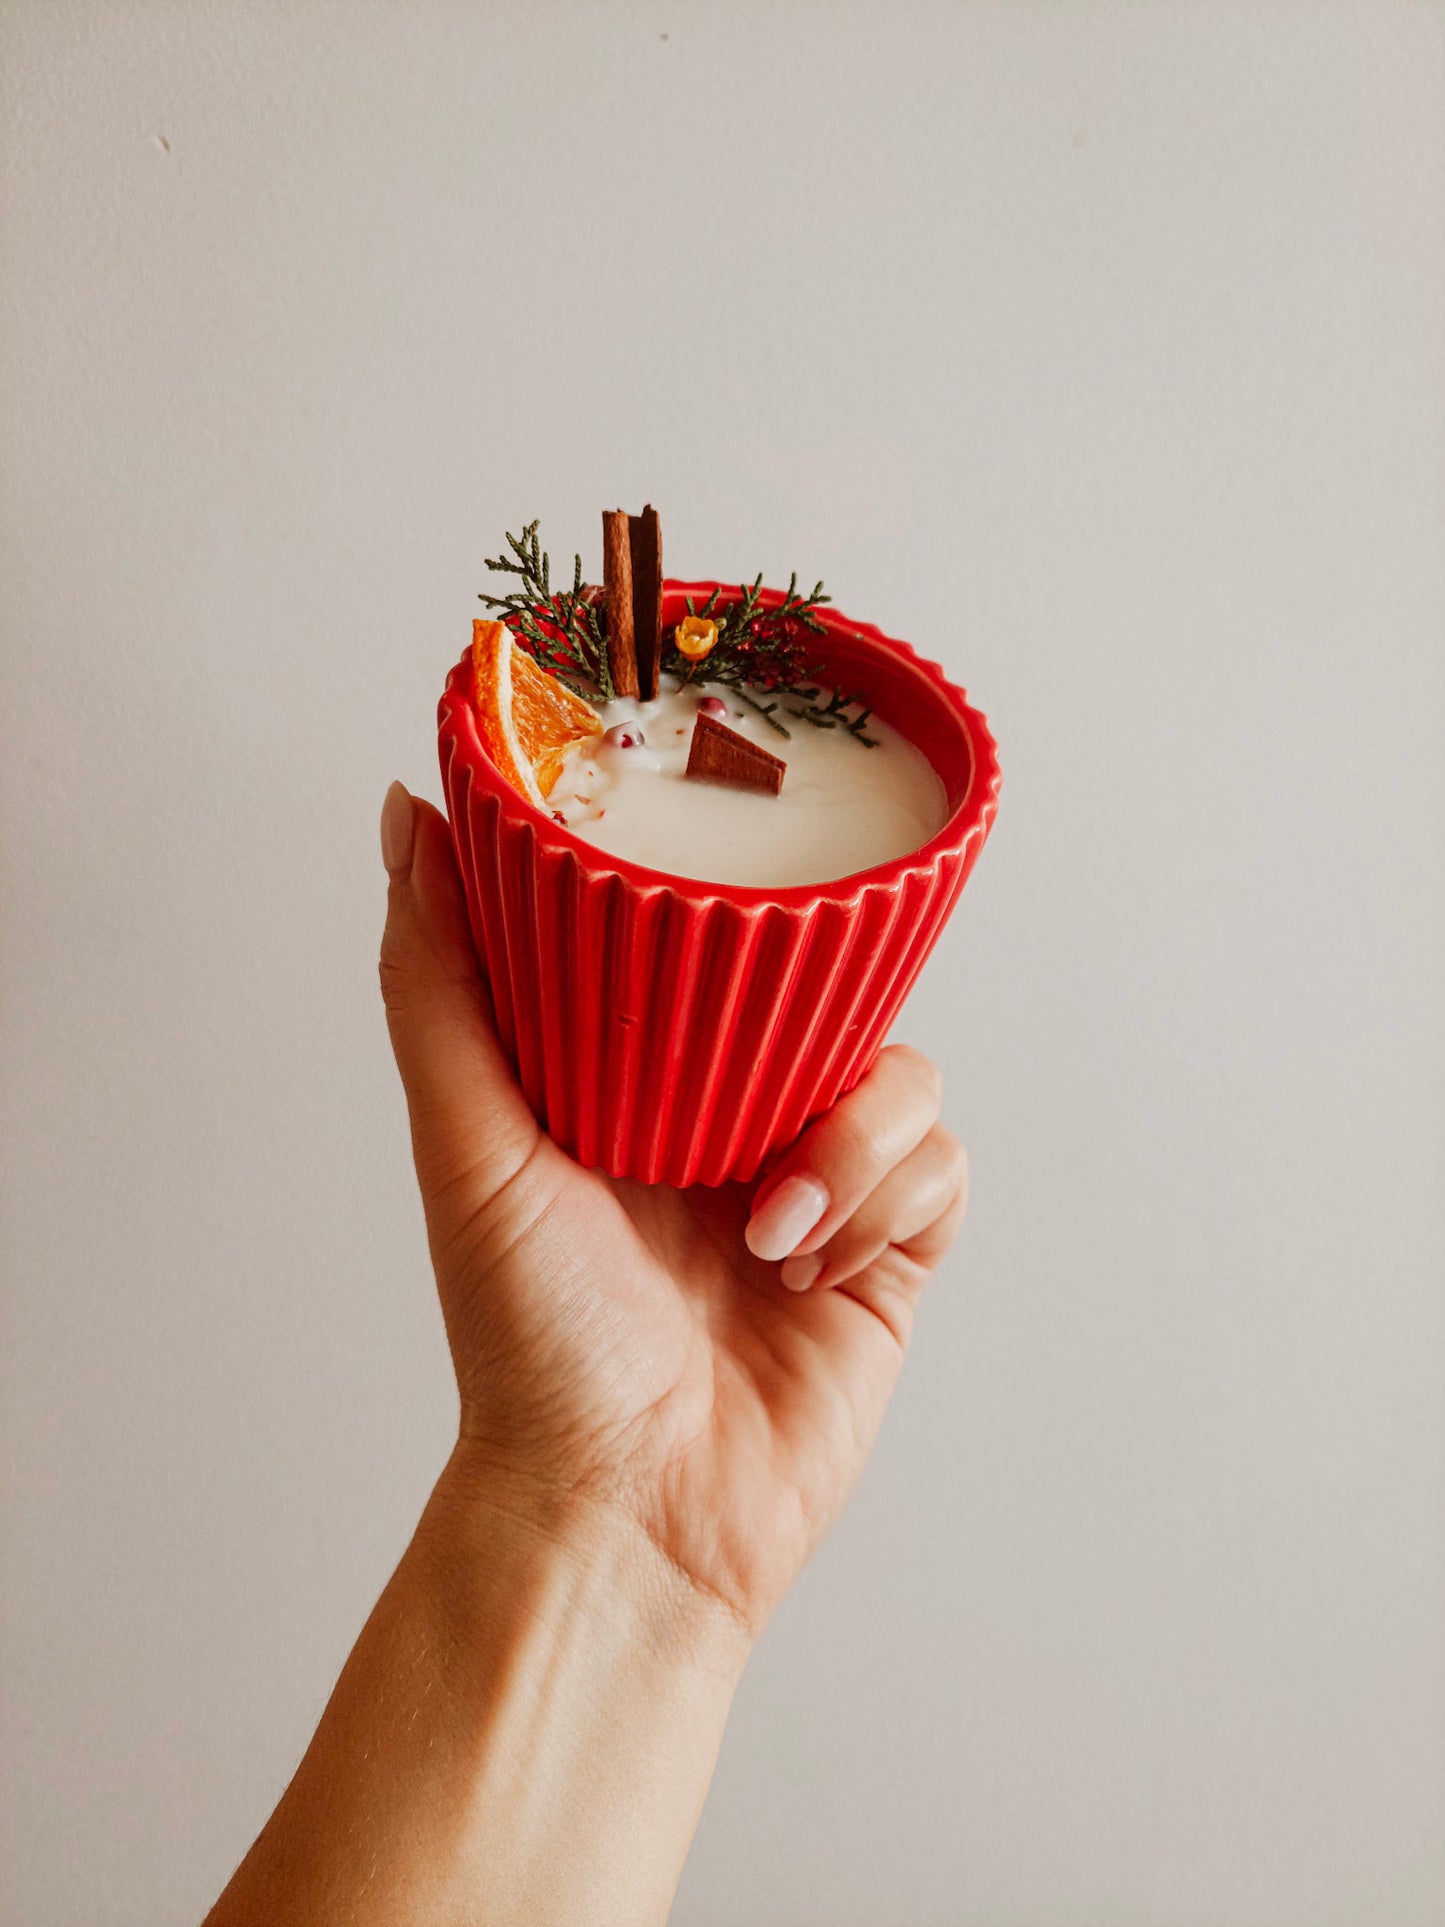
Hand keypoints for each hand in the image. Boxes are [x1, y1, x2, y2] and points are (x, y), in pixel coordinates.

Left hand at [379, 782, 968, 1635]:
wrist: (626, 1519)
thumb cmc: (530, 1344)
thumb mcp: (468, 1142)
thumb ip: (437, 981)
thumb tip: (405, 812)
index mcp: (639, 1084)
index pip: (714, 951)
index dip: (734, 911)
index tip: (734, 889)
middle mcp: (732, 1124)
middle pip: (825, 998)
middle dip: (810, 1024)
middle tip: (763, 1066)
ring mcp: (818, 1188)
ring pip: (899, 1076)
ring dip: (846, 1141)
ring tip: (769, 1222)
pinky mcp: (889, 1254)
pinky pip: (942, 1168)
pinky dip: (886, 1202)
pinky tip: (811, 1264)